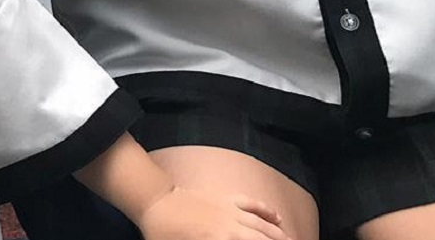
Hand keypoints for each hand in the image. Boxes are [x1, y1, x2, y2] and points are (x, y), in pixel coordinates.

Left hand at [138, 186, 288, 239]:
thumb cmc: (163, 232)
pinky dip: (265, 210)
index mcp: (219, 239)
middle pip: (262, 238)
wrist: (156, 201)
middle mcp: (229, 225)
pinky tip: (277, 217)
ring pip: (261, 223)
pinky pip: (250, 203)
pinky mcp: (225, 198)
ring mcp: (229, 210)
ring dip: (278, 234)